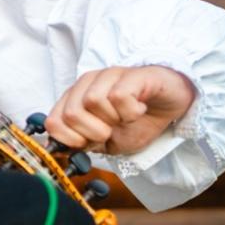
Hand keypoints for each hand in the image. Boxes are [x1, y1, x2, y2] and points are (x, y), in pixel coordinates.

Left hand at [44, 65, 196, 155]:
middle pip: (72, 113)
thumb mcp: (109, 142)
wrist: (171, 106)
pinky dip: (131, 112)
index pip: (53, 123)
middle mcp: (86, 83)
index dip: (72, 140)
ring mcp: (107, 75)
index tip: (93, 142)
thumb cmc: (138, 122)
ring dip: (114, 120)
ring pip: (93, 102)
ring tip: (127, 117)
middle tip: (113, 129)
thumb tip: (59, 150)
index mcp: (76, 99)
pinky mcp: (131, 74)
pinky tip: (139, 109)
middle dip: (94, 132)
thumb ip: (84, 143)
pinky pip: (119, 96)